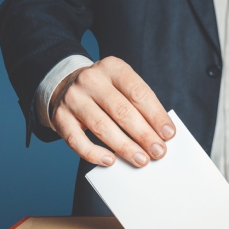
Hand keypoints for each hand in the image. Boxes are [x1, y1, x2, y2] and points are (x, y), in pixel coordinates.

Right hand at [50, 56, 175, 167]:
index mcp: (112, 67)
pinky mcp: (60, 117)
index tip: (168, 134)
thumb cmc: (104, 90)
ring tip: (141, 159)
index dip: (155, 115)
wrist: (65, 86)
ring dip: (124, 146)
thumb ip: (139, 104)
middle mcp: (90, 80)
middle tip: (158, 152)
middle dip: (144, 134)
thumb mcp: (121, 85)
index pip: (138, 92)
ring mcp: (73, 98)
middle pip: (121, 110)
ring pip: (102, 126)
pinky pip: (77, 140)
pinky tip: (110, 160)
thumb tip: (159, 134)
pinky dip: (94, 153)